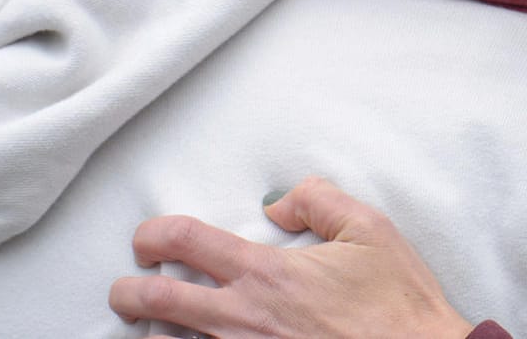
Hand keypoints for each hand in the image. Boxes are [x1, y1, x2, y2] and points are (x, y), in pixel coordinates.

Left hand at [108, 177, 472, 338]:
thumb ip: (318, 200)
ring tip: (158, 325)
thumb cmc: (400, 306)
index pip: (184, 241)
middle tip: (127, 289)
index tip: (146, 240)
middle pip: (156, 302)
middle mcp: (245, 320)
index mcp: (267, 274)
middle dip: (129, 293)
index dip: (153, 235)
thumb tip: (279, 201)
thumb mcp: (370, 229)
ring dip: (158, 333)